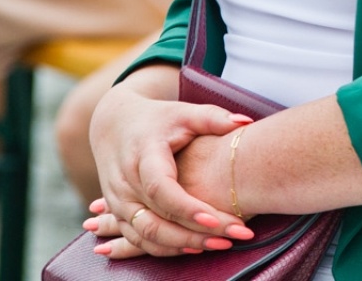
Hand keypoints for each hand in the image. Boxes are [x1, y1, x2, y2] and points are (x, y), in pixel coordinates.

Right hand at [89, 68, 255, 256]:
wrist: (114, 126)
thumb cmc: (157, 119)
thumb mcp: (183, 112)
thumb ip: (213, 118)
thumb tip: (247, 122)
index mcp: (142, 155)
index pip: (160, 188)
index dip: (186, 207)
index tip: (216, 219)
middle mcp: (126, 183)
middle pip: (156, 220)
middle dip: (195, 234)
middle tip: (234, 236)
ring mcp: (118, 202)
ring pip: (147, 235)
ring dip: (183, 246)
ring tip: (221, 245)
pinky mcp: (118, 214)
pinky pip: (140, 240)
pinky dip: (167, 249)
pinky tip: (196, 248)